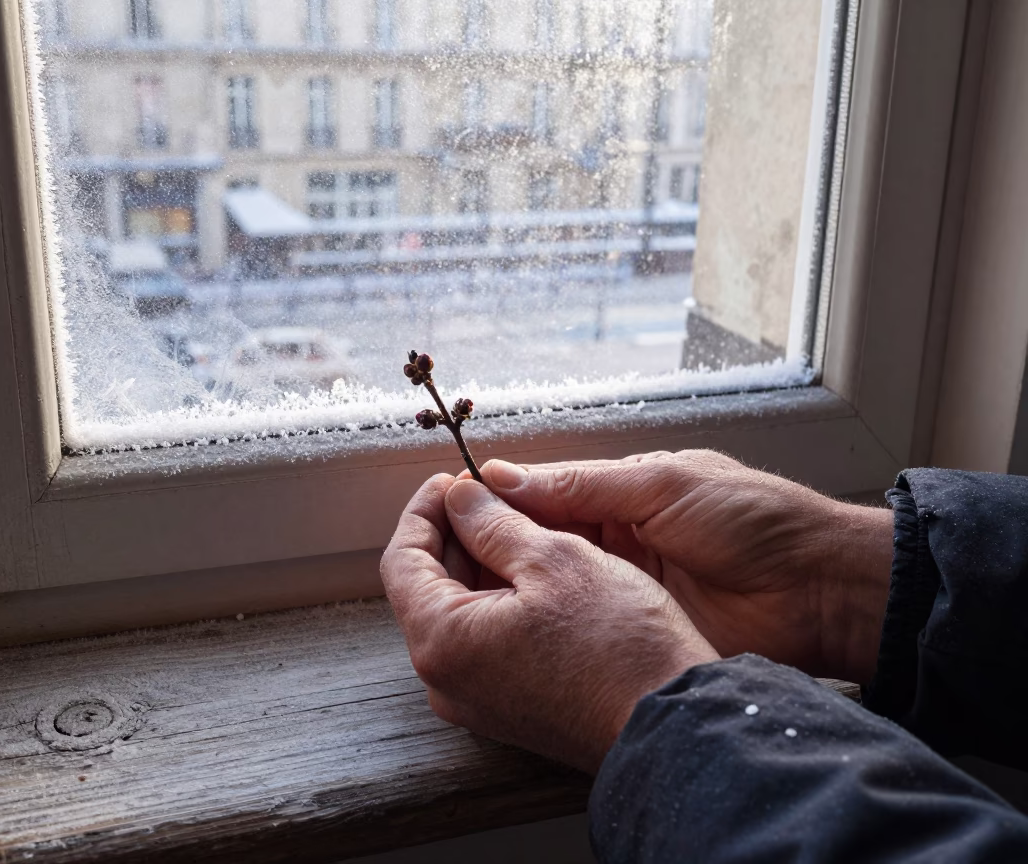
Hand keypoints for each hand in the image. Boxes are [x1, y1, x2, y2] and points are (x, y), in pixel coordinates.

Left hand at [381, 474, 718, 774]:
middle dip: (455, 534)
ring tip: (520, 526)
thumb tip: (459, 498)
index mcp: (442, 640)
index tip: (451, 479)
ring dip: (480, 565)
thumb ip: (494, 523)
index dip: (424, 509)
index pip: (402, 559)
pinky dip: (499, 600)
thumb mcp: (555, 558)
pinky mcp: (507, 709)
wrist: (672, 725)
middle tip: (489, 496)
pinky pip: (484, 641)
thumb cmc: (619, 644)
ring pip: (459, 612)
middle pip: (426, 587)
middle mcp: (446, 680)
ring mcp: (475, 700)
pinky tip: (535, 572)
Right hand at [475, 450, 892, 684]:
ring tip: (457, 596)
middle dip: (492, 548)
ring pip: (549, 587)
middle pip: (537, 543)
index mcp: (621, 496)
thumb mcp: (662, 485)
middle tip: (439, 560)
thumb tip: (502, 477)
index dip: (496, 502)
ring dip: (510, 590)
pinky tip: (502, 630)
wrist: (821, 593)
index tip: (445, 508)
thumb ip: (582, 487)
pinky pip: (578, 627)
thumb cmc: (753, 520)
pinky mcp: (633, 635)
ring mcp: (620, 592)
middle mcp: (613, 542)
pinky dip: (543, 626)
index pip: (541, 495)